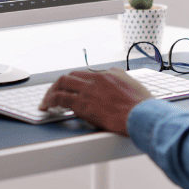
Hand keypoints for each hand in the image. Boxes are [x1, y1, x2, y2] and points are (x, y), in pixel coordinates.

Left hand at [38, 68, 152, 134]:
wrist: (142, 115)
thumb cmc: (142, 105)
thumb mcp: (134, 84)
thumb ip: (121, 77)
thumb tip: (115, 73)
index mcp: (108, 74)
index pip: (85, 74)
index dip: (75, 82)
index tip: (71, 89)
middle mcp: (96, 80)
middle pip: (70, 76)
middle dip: (59, 84)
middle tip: (54, 93)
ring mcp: (88, 91)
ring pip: (62, 84)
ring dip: (51, 92)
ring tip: (46, 101)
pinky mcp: (83, 104)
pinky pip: (60, 98)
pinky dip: (50, 101)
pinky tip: (47, 106)